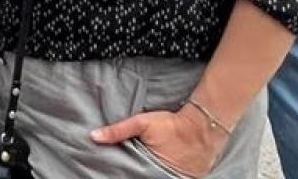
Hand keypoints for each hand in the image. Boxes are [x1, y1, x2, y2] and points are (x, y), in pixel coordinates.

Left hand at [91, 106, 222, 177]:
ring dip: (150, 173)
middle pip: (144, 177)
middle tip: (132, 167)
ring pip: (159, 177)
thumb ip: (118, 131)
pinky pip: (172, 178)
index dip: (124, 173)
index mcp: (151, 167)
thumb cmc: (170, 124)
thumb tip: (94, 136)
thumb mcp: (141, 123)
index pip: (132, 175)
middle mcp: (165, 176)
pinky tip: (158, 169)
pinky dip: (165, 174)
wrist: (203, 126)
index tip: (114, 172)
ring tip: (144, 167)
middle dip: (136, 173)